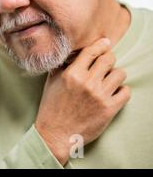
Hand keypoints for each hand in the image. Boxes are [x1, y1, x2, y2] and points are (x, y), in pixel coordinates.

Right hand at [35, 38, 130, 164]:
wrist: (55, 134)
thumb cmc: (51, 107)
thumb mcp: (51, 82)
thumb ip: (61, 66)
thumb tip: (70, 54)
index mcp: (72, 74)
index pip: (91, 52)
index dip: (101, 45)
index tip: (105, 43)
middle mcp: (87, 83)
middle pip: (109, 59)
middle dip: (108, 59)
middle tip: (105, 64)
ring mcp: (99, 96)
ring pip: (120, 73)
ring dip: (115, 75)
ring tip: (109, 80)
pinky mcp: (109, 109)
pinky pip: (126, 91)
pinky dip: (121, 90)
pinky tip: (113, 93)